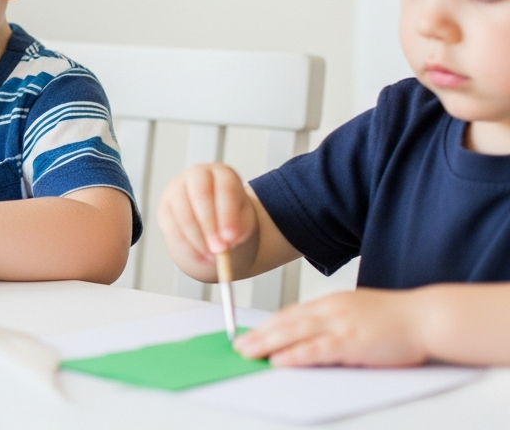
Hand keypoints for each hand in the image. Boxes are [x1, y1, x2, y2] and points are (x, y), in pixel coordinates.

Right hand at [157, 163, 256, 267]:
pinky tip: (199, 257)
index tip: (231, 238)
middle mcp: (197, 174)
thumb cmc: (231, 217)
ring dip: (197, 239)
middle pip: (200, 195)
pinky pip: (170, 226)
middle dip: (209, 226)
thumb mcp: (242, 222)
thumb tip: (225, 242)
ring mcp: (177, 188)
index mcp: (223, 173)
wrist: (212, 218)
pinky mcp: (164, 205)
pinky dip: (185, 245)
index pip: (225, 188)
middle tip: (218, 250)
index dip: (228, 214)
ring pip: (183, 212)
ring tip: (211, 258)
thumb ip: (237, 230)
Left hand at [235, 289, 429, 366]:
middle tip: (237, 345)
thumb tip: (314, 334)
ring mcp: (341, 325)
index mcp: (332, 303)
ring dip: (267, 343)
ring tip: (246, 353)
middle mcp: (332, 310)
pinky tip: (278, 361)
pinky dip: (295, 355)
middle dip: (259, 334)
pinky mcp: (353, 342)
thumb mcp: (358, 313)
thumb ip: (335, 321)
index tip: (250, 333)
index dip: (268, 324)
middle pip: (286, 322)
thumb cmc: (397, 318)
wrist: (427, 317)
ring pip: (295, 334)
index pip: (292, 313)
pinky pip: (317, 349)